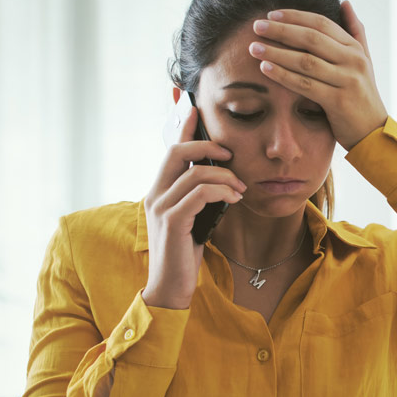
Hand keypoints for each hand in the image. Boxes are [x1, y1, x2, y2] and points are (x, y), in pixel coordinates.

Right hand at [140, 94, 246, 309]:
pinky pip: (199, 194)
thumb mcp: (194, 219)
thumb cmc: (185, 254)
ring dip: (225, 176)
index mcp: (159, 191)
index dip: (183, 127)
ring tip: (240, 189)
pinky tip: (234, 200)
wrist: (171, 288)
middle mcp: (155, 194)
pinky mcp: (172, 222)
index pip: (170, 151)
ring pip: (194, 173)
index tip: (195, 108)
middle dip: (207, 145)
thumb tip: (222, 179)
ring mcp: (160, 207)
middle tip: (230, 154)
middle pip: (176, 152)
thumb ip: (200, 198)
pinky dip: (221, 192)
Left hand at [247, 0, 388, 149]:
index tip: (271, 14)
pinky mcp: (338, 101)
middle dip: (281, 30)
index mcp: (355, 49)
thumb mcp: (364, 61)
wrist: (373, 132)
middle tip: (257, 26)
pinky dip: (283, 75)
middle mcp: (353, 61)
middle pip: (311, 38)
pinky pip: (305, 85)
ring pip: (305, 61)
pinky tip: (265, 69)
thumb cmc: (362, 96)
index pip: (321, 23)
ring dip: (276, 52)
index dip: (294, 16)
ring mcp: (347, 80)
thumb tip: (344, 2)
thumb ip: (355, 31)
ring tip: (254, 47)